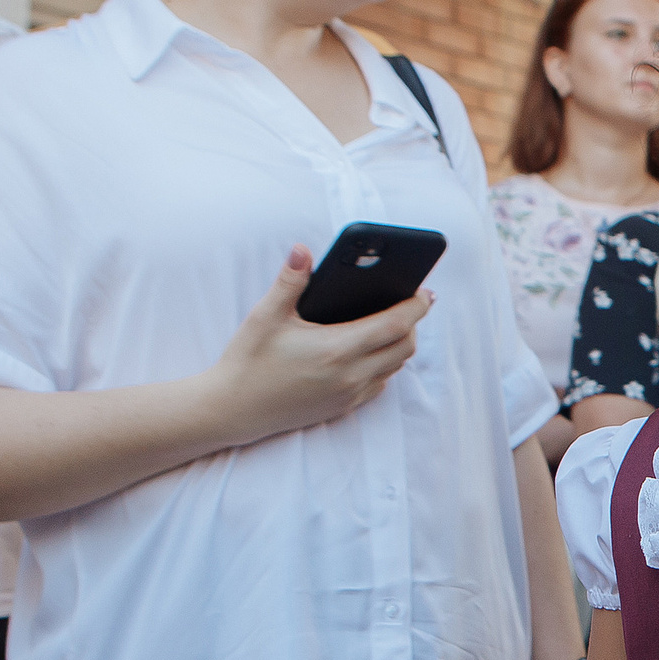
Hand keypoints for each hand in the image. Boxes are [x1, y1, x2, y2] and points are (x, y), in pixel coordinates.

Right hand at [199, 248, 430, 449]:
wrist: (233, 409)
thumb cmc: (248, 360)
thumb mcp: (265, 316)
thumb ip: (290, 281)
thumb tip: (303, 250)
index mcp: (337, 349)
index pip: (395, 325)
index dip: (416, 307)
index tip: (425, 291)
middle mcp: (351, 375)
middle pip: (405, 347)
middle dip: (413, 323)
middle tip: (408, 303)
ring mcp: (350, 394)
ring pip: (395, 367)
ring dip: (400, 344)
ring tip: (392, 321)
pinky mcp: (344, 407)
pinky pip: (379, 384)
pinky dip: (384, 364)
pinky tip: (371, 349)